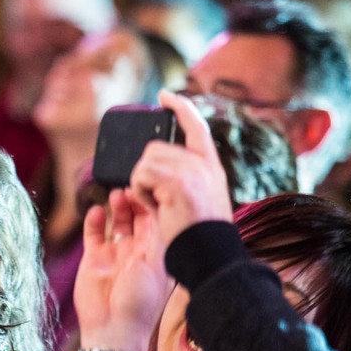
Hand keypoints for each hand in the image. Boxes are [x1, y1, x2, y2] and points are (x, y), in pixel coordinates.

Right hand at [75, 189, 172, 350]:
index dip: (154, 201)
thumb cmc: (140, 303)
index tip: (151, 185)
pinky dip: (93, 220)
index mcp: (158, 253)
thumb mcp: (155, 264)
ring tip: (116, 194)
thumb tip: (159, 205)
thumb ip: (155, 235)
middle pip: (138, 216)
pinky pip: (94, 233)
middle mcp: (137, 251)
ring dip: (117, 206)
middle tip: (132, 184)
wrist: (112, 329)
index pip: (158, 220)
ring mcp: (115, 254)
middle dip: (135, 199)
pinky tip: (95, 211)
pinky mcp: (94, 259)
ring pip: (117, 222)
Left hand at [129, 90, 233, 247]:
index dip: (180, 107)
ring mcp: (192, 171)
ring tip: (159, 205)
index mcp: (211, 166)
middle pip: (154, 148)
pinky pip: (141, 175)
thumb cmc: (198, 236)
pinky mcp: (178, 182)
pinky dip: (139, 193)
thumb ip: (179, 178)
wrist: (209, 255)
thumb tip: (149, 165)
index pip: (196, 126)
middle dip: (146, 173)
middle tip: (158, 200)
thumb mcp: (195, 200)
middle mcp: (204, 164)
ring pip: (145, 161)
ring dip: (142, 184)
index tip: (164, 95)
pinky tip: (155, 207)